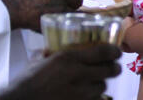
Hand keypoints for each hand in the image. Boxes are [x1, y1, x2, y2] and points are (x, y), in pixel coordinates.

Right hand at [0, 44, 121, 99]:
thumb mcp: (39, 60)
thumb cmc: (25, 80)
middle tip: (114, 67)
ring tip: (97, 82)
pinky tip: (90, 95)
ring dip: (101, 84)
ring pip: (102, 86)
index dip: (114, 51)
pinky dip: (94, 98)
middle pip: (108, 70)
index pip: (102, 51)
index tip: (117, 51)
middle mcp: (76, 74)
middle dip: (114, 68)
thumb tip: (54, 47)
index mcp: (68, 58)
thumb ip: (52, 53)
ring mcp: (78, 93)